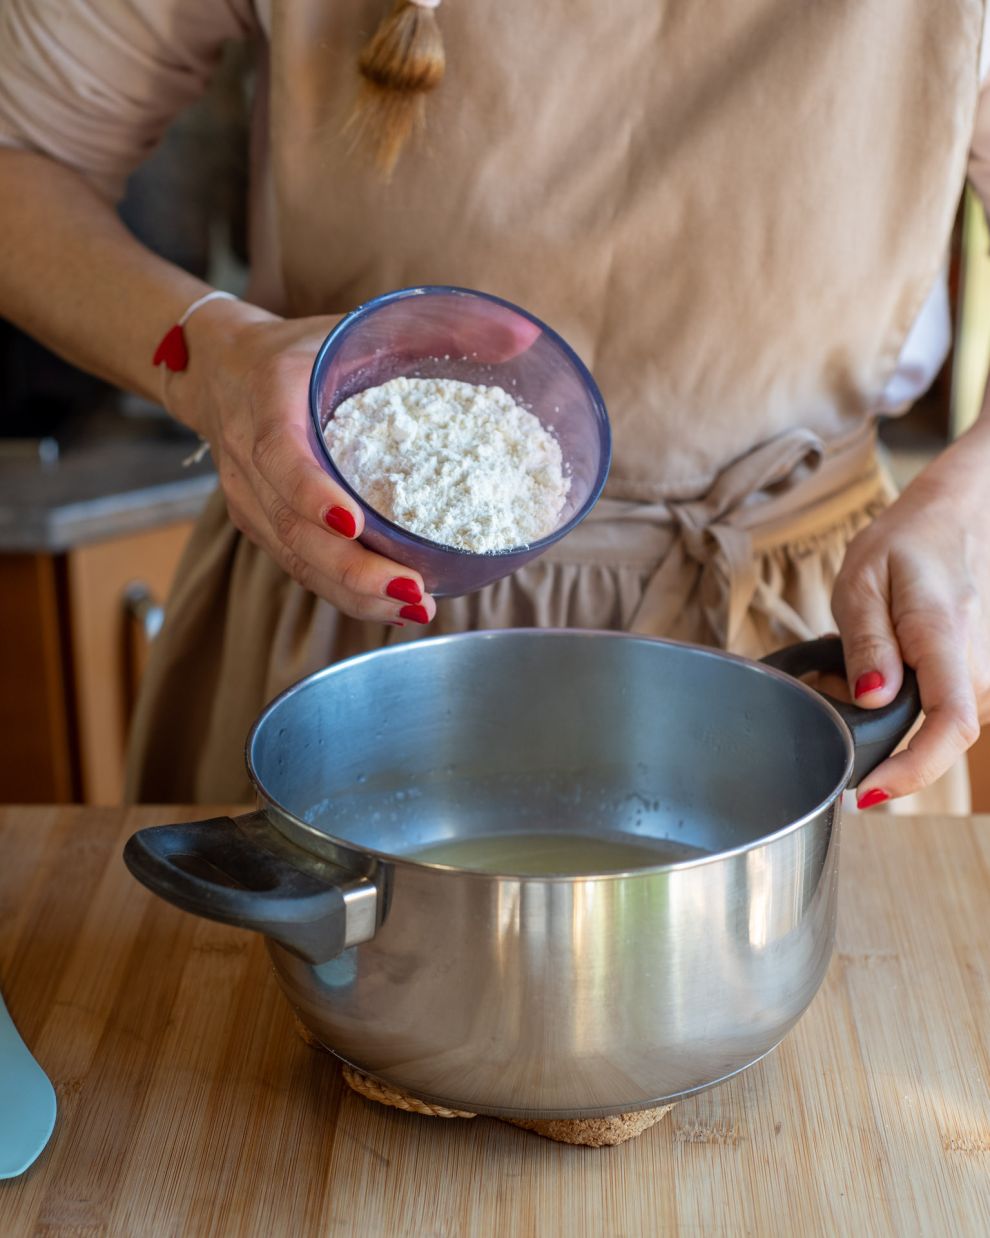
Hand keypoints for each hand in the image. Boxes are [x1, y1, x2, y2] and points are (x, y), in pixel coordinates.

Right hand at [167, 300, 438, 625]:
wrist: (220, 371)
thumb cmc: (299, 350)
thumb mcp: (360, 325)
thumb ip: (441, 327)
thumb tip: (525, 335)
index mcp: (269, 399)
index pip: (280, 454)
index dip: (311, 492)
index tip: (354, 522)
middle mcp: (249, 457)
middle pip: (293, 529)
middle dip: (352, 568)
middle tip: (411, 590)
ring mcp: (250, 500)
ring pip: (296, 560)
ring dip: (353, 592)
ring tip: (413, 607)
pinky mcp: (261, 526)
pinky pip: (300, 567)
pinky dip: (345, 592)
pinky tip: (393, 606)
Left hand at [831, 423, 989, 804]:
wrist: (956, 516)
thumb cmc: (906, 543)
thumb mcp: (863, 582)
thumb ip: (866, 642)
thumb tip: (870, 698)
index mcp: (946, 640)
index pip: (947, 727)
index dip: (912, 772)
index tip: (868, 794)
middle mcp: (979, 664)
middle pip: (939, 738)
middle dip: (886, 747)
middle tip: (836, 711)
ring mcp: (985, 671)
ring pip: (938, 725)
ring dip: (894, 722)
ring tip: (857, 672)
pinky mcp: (978, 674)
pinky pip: (942, 708)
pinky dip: (908, 705)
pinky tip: (882, 672)